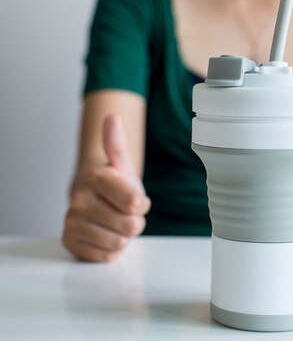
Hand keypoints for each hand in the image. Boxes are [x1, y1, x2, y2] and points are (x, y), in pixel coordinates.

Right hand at [62, 115, 149, 261]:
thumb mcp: (121, 165)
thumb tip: (112, 117)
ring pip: (119, 243)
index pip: (134, 202)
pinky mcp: (70, 242)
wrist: (91, 199)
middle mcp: (79, 200)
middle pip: (130, 226)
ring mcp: (72, 222)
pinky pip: (105, 256)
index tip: (134, 199)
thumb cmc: (112, 185)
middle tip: (124, 213)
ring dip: (124, 236)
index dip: (141, 204)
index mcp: (96, 178)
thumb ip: (117, 144)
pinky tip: (104, 234)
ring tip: (115, 223)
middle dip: (134, 222)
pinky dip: (111, 249)